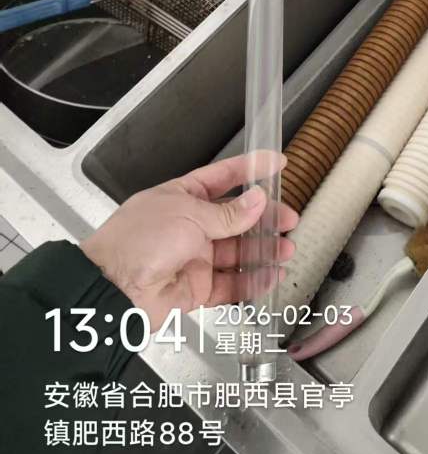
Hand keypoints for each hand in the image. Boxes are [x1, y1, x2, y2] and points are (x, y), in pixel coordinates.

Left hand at [80, 153, 297, 329]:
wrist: (112, 290)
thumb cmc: (137, 242)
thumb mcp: (188, 215)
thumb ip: (228, 213)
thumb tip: (257, 200)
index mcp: (182, 197)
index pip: (222, 177)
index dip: (250, 169)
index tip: (276, 163)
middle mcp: (190, 226)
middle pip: (236, 218)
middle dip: (264, 217)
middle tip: (288, 218)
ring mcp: (194, 257)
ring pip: (238, 252)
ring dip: (263, 249)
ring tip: (286, 248)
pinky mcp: (198, 288)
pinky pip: (232, 283)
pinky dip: (253, 280)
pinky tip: (271, 274)